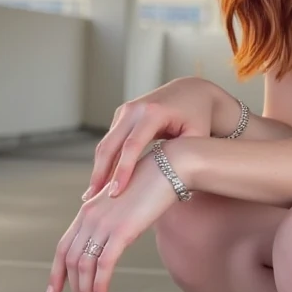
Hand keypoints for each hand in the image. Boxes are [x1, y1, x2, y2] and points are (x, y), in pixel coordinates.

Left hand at [47, 146, 188, 291]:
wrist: (170, 167)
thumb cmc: (151, 182)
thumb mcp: (123, 200)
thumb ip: (110, 215)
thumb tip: (105, 229)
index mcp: (88, 209)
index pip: (64, 245)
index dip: (56, 271)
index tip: (54, 290)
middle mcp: (90, 215)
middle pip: (70, 258)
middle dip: (70, 285)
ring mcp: (104, 223)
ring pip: (84, 264)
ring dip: (85, 289)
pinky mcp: (122, 230)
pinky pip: (104, 264)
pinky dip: (99, 284)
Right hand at [82, 78, 217, 202]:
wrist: (191, 91)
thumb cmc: (198, 117)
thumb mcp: (197, 136)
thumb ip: (185, 158)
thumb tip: (174, 190)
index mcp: (154, 112)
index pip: (132, 146)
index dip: (122, 170)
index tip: (115, 193)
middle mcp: (135, 109)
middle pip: (110, 145)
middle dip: (100, 173)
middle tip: (92, 200)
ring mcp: (125, 111)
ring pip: (105, 144)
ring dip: (98, 170)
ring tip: (92, 196)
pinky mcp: (121, 116)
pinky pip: (110, 142)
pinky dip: (104, 162)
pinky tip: (102, 182)